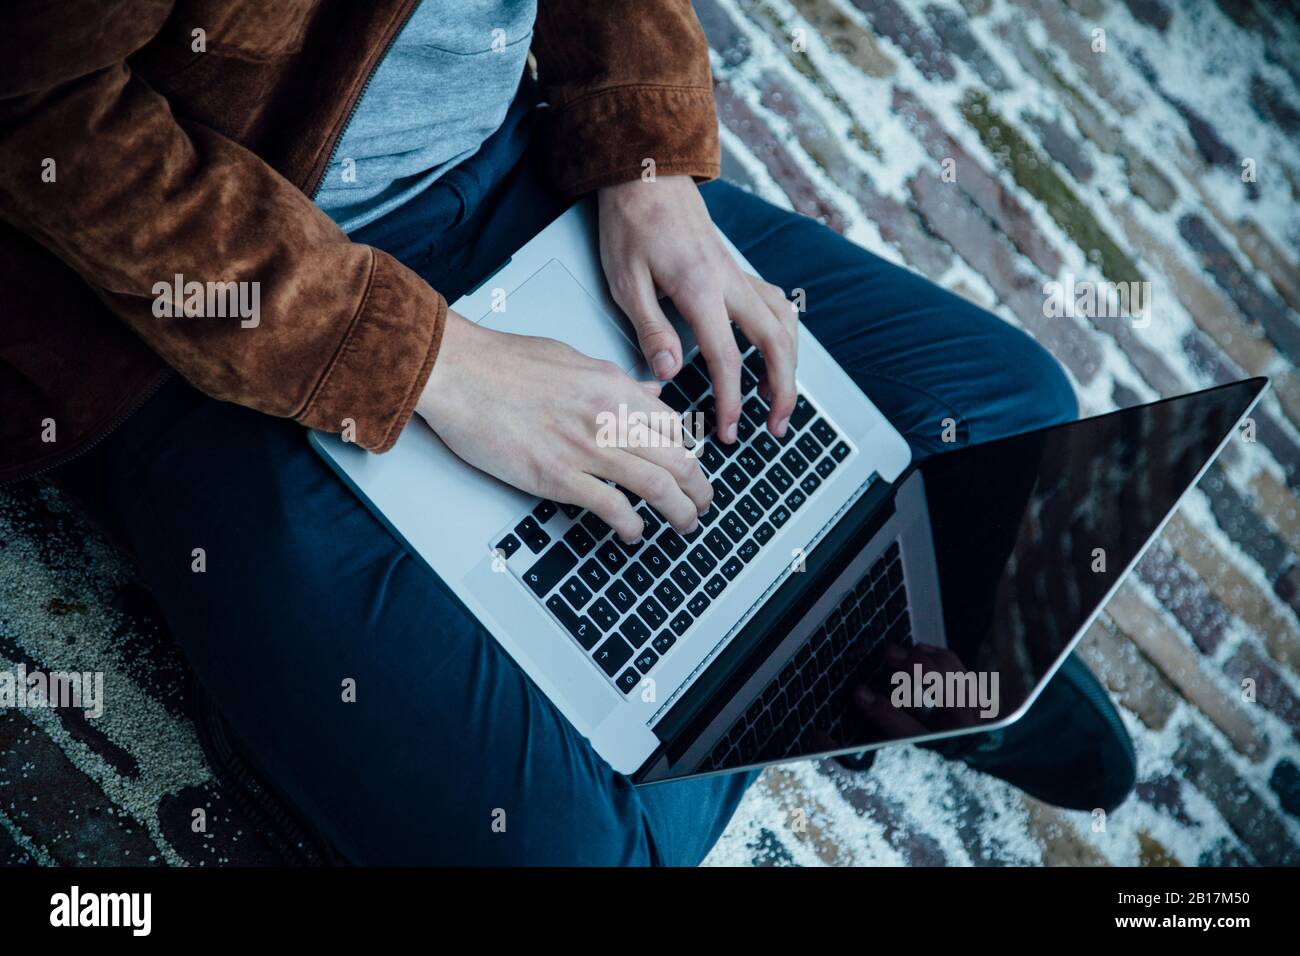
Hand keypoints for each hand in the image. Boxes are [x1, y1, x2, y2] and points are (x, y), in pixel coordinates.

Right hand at [416, 310, 711, 542]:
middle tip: (703, 504)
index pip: (673, 425)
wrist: (459, 372)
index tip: (692, 468)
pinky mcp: (557, 477)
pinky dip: (631, 525)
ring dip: (679, 511)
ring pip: (657, 486)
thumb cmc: (503, 363)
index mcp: (614, 386)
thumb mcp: (573, 358)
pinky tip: (634, 533)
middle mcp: (608, 417)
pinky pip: (612, 507)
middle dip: (699, 489)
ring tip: (684, 524)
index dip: (690, 452)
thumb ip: (616, 380)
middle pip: (677, 459)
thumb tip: (648, 391)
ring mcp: (585, 448)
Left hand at [597, 175, 797, 444]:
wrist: (646, 172)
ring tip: (778, 398)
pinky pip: (777, 304)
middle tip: (774, 426)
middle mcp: (730, 282)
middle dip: (782, 389)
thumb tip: (671, 372)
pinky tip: (778, 350)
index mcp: (701, 289)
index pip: (728, 359)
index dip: (732, 401)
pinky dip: (785, 334)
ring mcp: (739, 274)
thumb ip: (652, 329)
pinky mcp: (736, 269)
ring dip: (789, 365)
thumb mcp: (626, 281)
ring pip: (785, 324)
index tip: (729, 430)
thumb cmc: (631, 221)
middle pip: (776, 343)